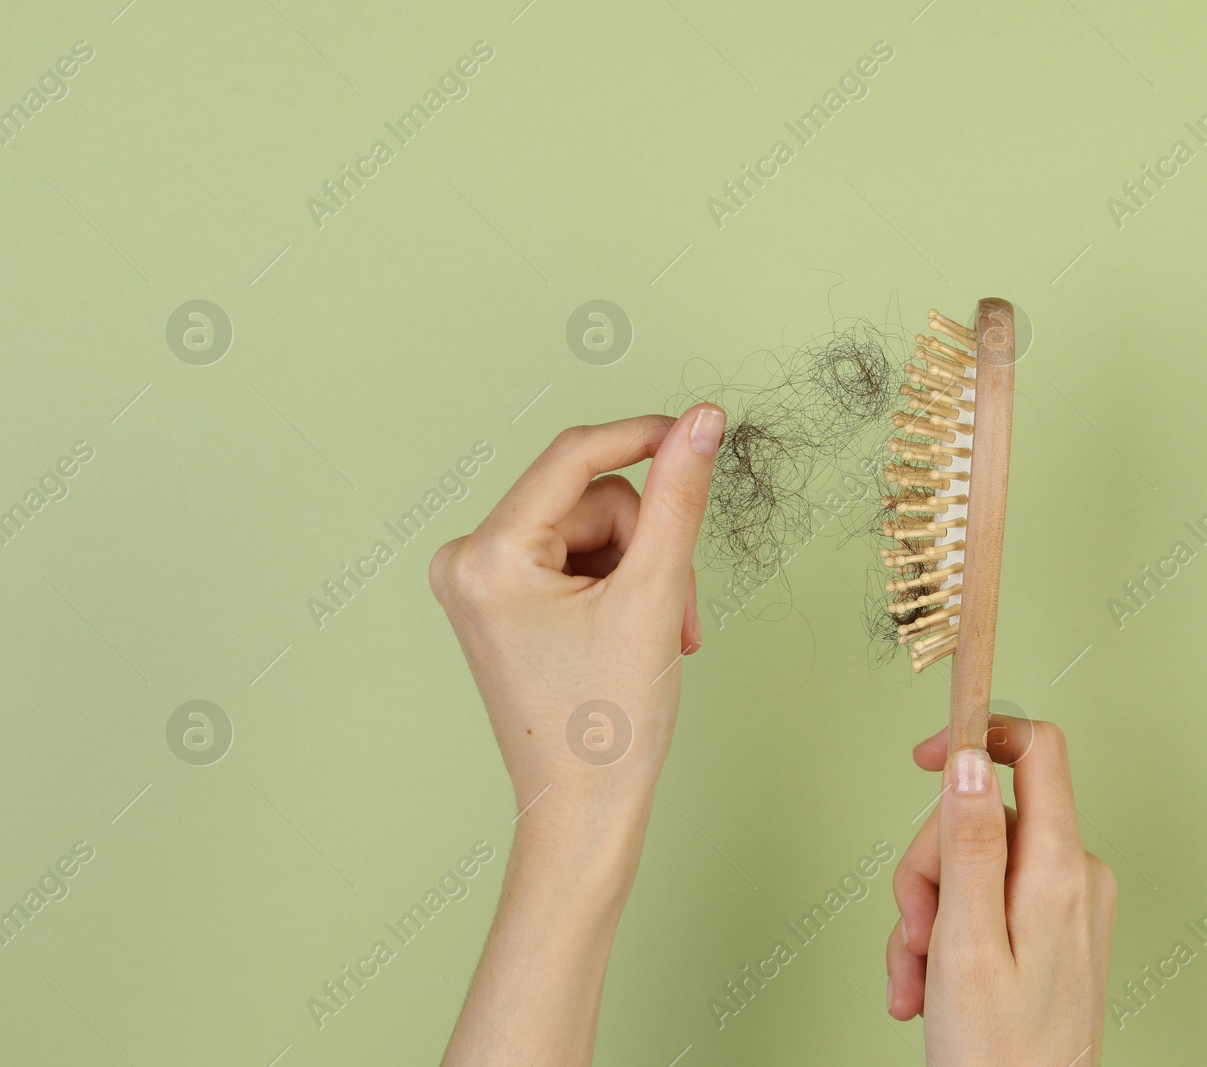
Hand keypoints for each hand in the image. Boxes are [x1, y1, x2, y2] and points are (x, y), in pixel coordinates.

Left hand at [430, 406, 723, 817]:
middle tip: (673, 610)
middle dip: (645, 544)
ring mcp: (476, 582)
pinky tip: (630, 630)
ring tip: (657, 632)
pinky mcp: (496, 599)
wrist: (583, 811)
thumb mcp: (653, 594)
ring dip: (638, 569)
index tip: (702, 429)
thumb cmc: (609, 724)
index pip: (575, 456)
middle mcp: (465, 560)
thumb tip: (701, 421)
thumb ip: (678, 497)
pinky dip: (615, 584)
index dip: (644, 436)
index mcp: (487, 556)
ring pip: (588, 527)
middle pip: (588, 498)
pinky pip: (571, 556)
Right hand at [886, 716, 1117, 1065]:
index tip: (926, 757)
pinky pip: (988, 899)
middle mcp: (1073, 874)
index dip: (976, 735)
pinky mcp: (1054, 928)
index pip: (1035, 749)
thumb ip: (969, 843)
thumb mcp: (965, 940)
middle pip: (983, 816)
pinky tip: (929, 983)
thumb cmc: (998, 1052)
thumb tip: (971, 760)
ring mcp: (1066, 902)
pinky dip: (948, 933)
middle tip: (912, 932)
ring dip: (929, 913)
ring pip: (975, 862)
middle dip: (929, 868)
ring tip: (917, 974)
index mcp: (1058, 867)